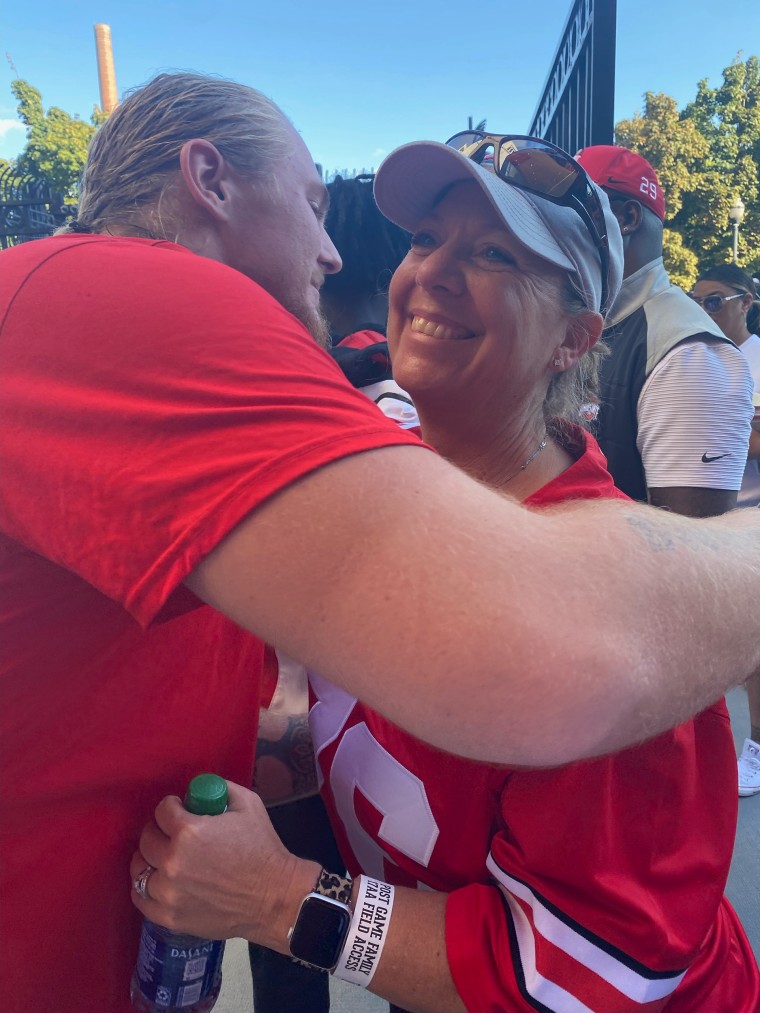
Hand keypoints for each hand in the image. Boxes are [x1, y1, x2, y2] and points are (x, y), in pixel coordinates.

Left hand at [129, 780, 318, 949]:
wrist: (274, 897)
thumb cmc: (263, 849)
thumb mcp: (248, 804)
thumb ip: (221, 789)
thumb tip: (200, 789)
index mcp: (189, 831)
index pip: (162, 810)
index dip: (172, 806)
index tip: (179, 809)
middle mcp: (172, 861)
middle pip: (146, 839)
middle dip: (158, 831)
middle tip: (171, 833)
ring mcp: (169, 892)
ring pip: (140, 869)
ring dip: (150, 859)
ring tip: (162, 858)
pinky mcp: (170, 917)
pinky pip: (141, 899)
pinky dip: (145, 887)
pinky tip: (157, 881)